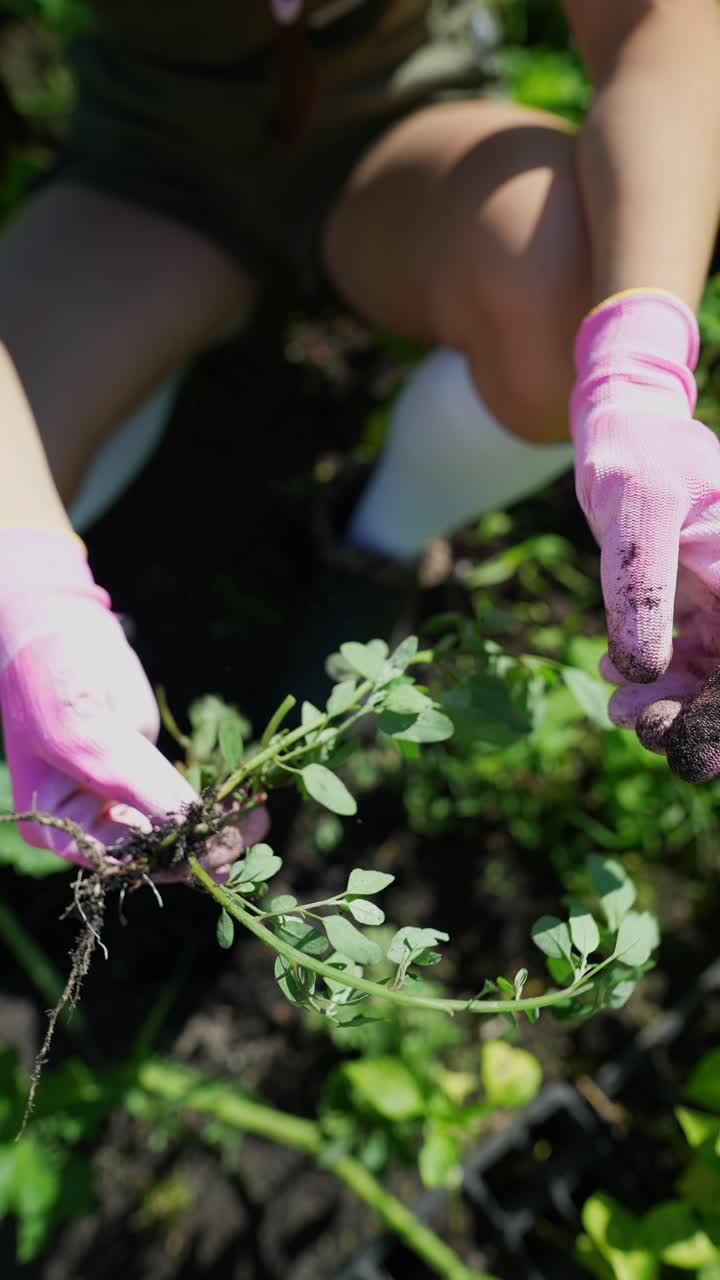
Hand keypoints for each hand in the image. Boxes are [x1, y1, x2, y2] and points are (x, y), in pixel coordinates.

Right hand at [0, 529, 266, 867]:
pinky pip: (187, 799)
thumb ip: (135, 781)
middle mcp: (90, 821)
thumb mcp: (87, 733)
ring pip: (178, 830)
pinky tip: (250, 802)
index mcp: (57, 824)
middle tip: (248, 836)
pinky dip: (218, 803)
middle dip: (202, 846)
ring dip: (219, 828)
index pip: (120, 858)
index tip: (218, 854)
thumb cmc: (54, 679)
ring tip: (259, 820)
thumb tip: (187, 826)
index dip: (170, 860)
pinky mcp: (150, 772)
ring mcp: (123, 798)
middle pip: (153, 851)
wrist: (61, 628)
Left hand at [571, 290, 719, 781]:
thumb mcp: (637, 508)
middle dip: (697, 719)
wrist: (622, 430)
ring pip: (712, 678)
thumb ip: (642, 586)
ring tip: (620, 710)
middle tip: (645, 734)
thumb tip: (643, 671)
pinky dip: (652, 677)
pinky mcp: (698, 603)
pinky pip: (685, 659)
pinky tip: (612, 672)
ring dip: (669, 704)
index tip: (686, 745)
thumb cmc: (637, 454)